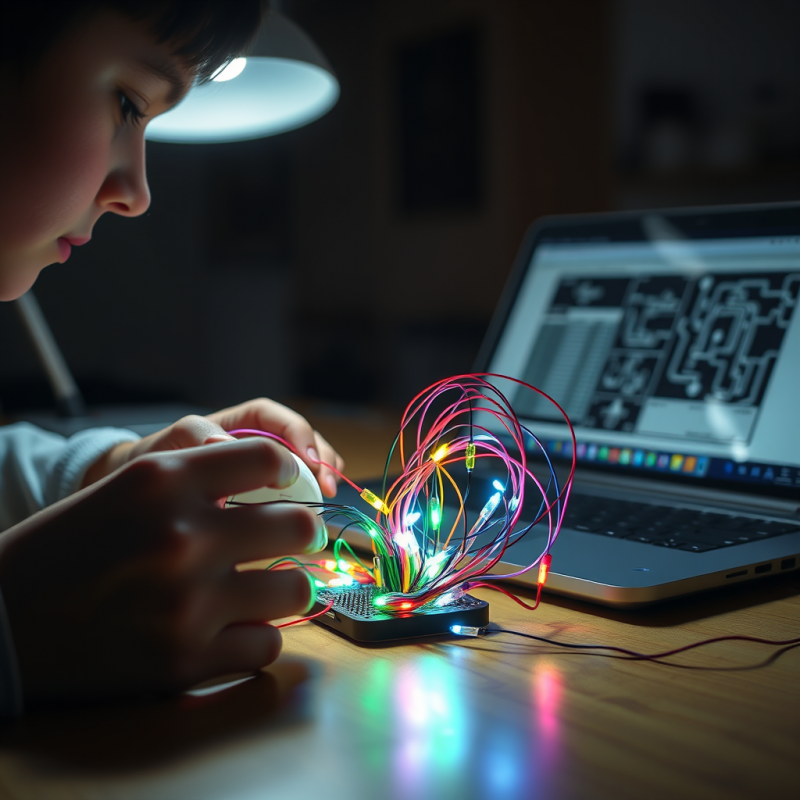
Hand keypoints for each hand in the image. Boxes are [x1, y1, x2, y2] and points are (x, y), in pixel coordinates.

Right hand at [0, 437, 325, 706]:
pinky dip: (256, 636)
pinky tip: (232, 628)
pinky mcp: (184, 661)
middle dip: (304, 531)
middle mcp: (182, 535)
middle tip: (294, 539)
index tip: (287, 486)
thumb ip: (200, 482)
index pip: (269, 457)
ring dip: (285, 587)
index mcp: (163, 479)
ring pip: (295, 588)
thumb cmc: (68, 548)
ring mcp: (187, 602)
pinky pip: (267, 644)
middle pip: (299, 524)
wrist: (4, 621)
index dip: (287, 471)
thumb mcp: (127, 490)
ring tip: (264, 587)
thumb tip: (284, 485)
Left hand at [84, 399, 344, 496]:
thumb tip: (220, 444)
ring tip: (328, 493)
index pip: (272, 416)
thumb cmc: (148, 469)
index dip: (296, 433)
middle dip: (319, 456)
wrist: (128, 503)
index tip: (306, 459)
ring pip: (302, 464)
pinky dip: (308, 496)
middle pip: (299, 439)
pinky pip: (292, 491)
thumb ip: (189, 440)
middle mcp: (251, 446)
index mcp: (231, 427)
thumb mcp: (163, 452)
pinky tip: (315, 509)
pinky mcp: (258, 500)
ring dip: (321, 475)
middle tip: (325, 482)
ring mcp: (257, 473)